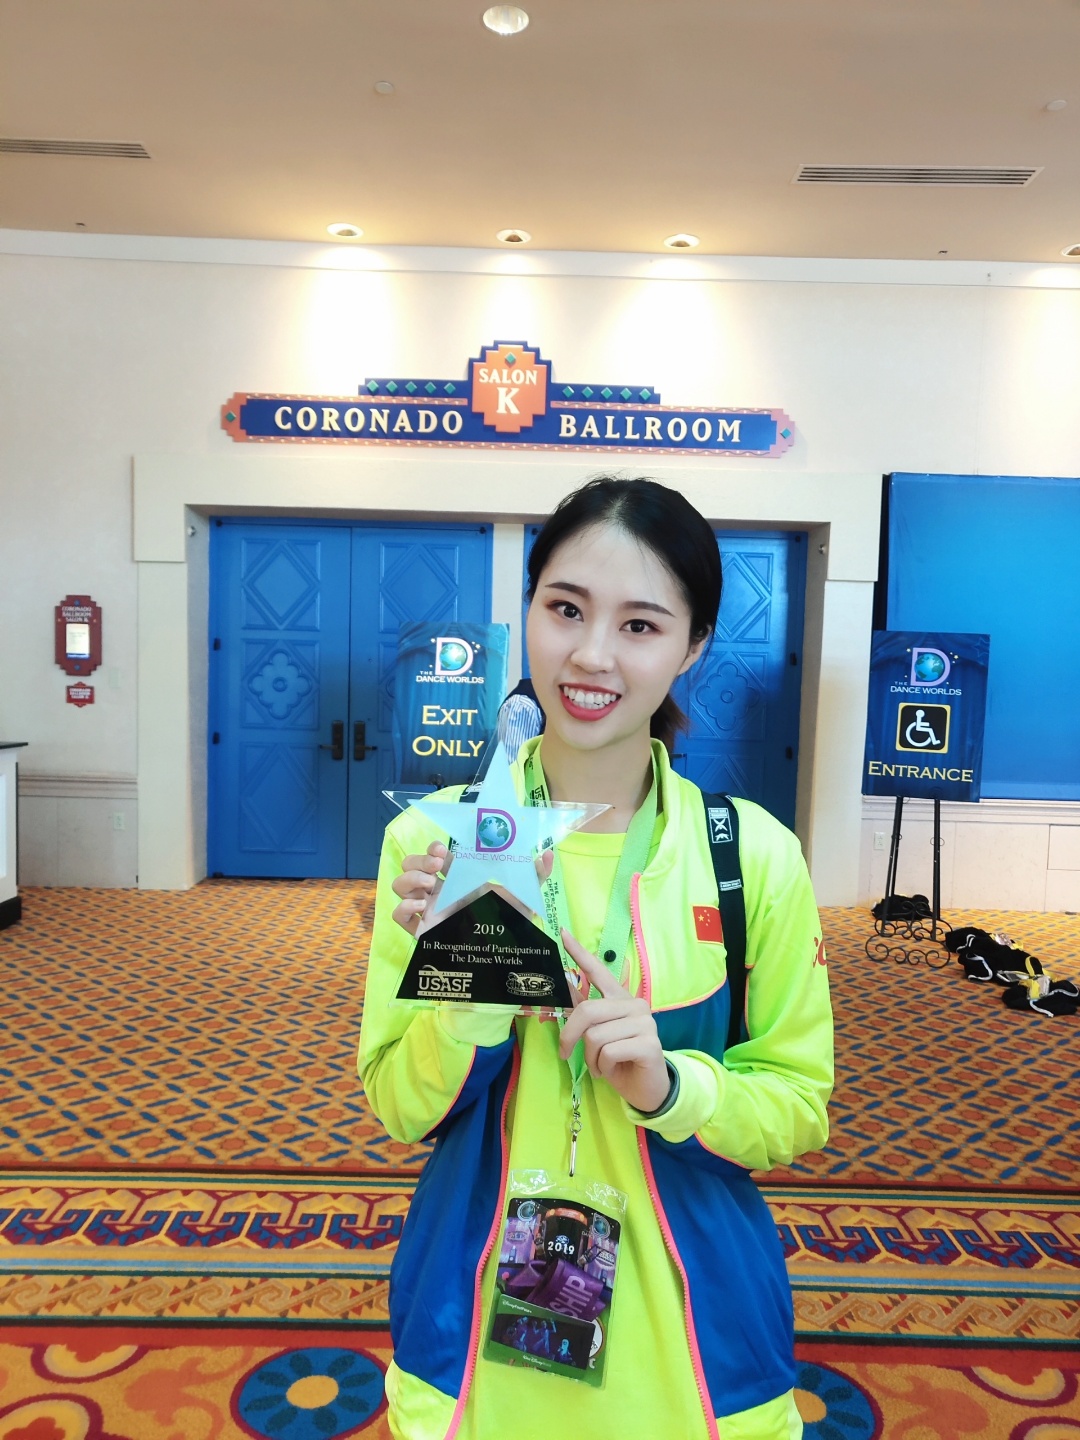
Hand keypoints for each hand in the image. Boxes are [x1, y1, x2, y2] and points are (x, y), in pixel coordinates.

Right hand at [390, 844, 553, 936]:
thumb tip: (549, 853)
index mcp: (456, 877)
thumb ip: (535, 874)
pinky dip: (403, 907)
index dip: (433, 848)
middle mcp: (438, 890)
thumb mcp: (523, 895)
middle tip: (438, 867)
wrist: (502, 956)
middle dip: (419, 860)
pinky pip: (397, 915)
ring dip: (410, 879)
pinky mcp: (421, 930)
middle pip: (412, 864)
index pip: (434, 854)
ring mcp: (427, 909)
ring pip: (400, 885)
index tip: (444, 851)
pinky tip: (422, 907)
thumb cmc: (509, 922)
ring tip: (430, 885)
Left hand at [557, 929, 670, 1112]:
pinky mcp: (649, 1043)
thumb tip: (564, 987)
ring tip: (600, 1066)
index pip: (598, 970)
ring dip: (590, 1059)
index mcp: (620, 999)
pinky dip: (602, 1067)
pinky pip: (608, 1052)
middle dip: (570, 1036)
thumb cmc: (620, 1060)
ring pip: (595, 1036)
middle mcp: (635, 1005)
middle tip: (567, 1054)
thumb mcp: (597, 1035)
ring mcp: (645, 1022)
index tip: (562, 933)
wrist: (647, 1089)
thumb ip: (585, 1012)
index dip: (579, 953)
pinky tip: (611, 1070)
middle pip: (588, 1011)